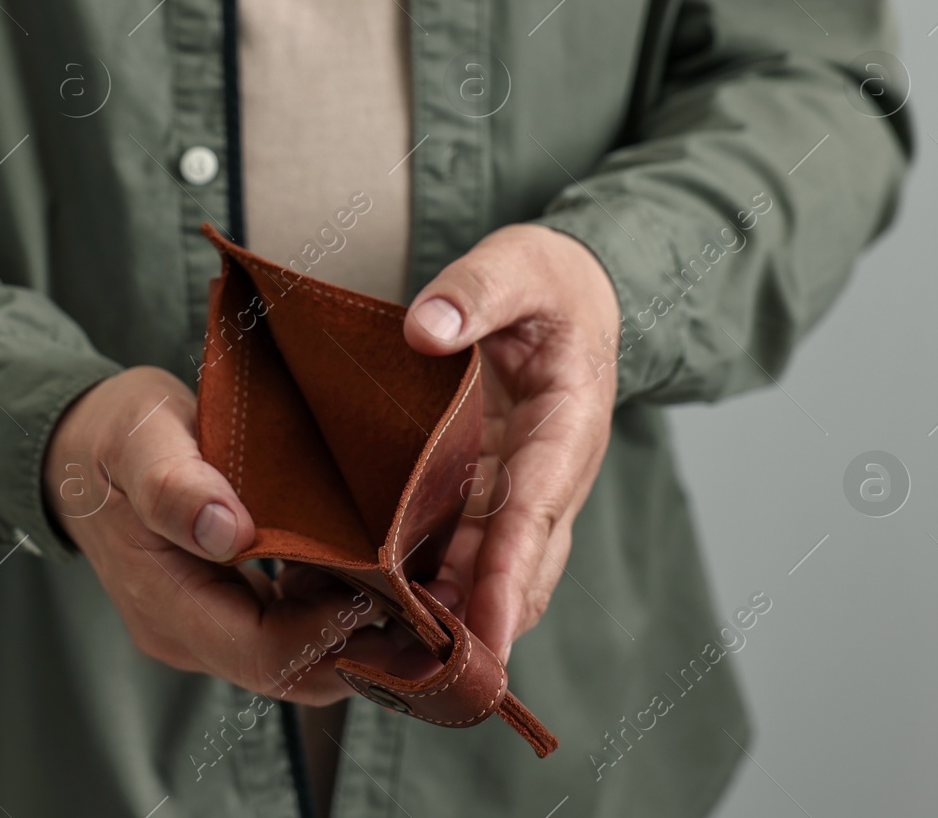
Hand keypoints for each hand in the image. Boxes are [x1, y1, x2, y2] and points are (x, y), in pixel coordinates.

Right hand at [44, 366, 378, 702]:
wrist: (78, 450)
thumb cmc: (116, 436)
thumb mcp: (141, 441)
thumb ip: (176, 486)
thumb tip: (225, 532)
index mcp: (167, 605)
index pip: (269, 654)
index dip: (334, 632)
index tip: (389, 585)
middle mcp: (190, 636)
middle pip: (295, 672)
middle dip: (364, 645)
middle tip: (427, 595)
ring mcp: (207, 630)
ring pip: (301, 659)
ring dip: (357, 631)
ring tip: (411, 580)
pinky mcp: (227, 613)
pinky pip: (293, 631)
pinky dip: (335, 609)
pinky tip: (370, 567)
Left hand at [402, 224, 620, 661]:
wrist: (567, 296)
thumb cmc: (547, 282)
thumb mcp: (520, 265)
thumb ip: (477, 290)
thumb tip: (428, 328)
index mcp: (566, 427)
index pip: (536, 512)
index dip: (508, 575)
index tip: (484, 632)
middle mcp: (544, 477)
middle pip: (515, 569)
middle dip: (474, 625)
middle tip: (419, 673)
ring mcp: (512, 492)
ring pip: (481, 573)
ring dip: (444, 617)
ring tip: (385, 658)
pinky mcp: (482, 495)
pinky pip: (454, 550)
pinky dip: (423, 584)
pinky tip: (369, 607)